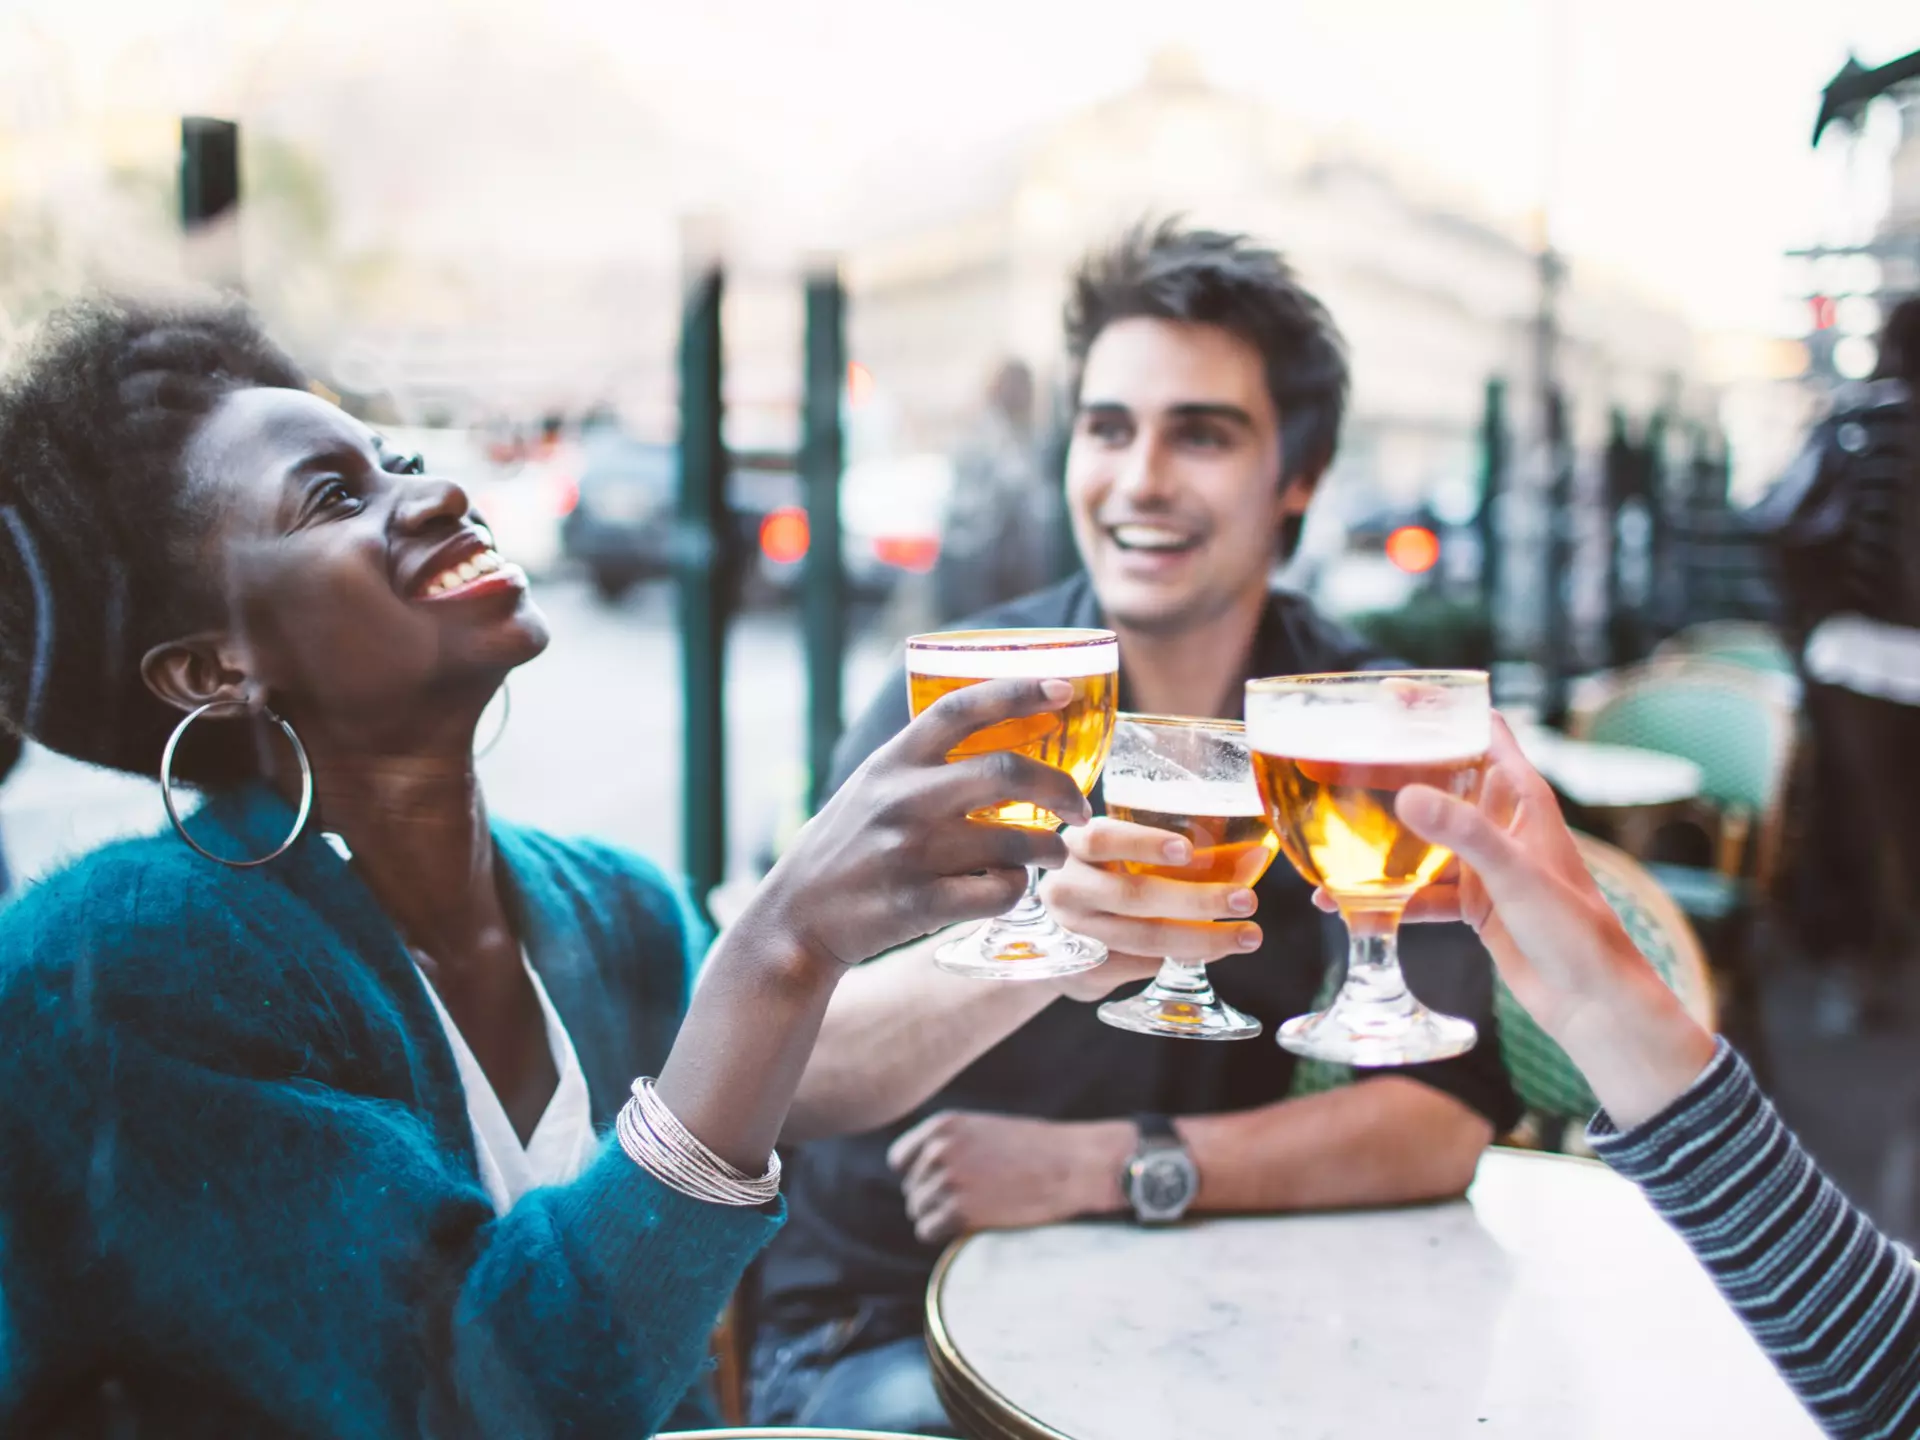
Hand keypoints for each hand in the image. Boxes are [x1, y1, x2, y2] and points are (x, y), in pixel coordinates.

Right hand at [748, 678, 1093, 969]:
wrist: (794, 922)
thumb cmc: (843, 851)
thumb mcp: (869, 789)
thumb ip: (920, 765)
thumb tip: (995, 738)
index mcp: (891, 762)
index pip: (960, 708)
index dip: (1018, 691)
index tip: (1064, 689)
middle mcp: (901, 799)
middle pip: (1006, 771)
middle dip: (1060, 787)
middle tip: (1080, 805)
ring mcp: (910, 852)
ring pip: (1015, 841)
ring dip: (1050, 848)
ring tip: (1053, 854)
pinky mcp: (919, 903)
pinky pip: (1000, 892)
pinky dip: (1016, 890)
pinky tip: (1008, 889)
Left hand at [888, 1110, 1132, 1243]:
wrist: (1071, 1166)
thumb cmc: (1034, 1149)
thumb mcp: (983, 1129)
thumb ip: (949, 1144)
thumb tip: (920, 1174)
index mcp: (943, 1126)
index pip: (899, 1160)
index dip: (918, 1176)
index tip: (943, 1184)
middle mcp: (939, 1151)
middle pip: (911, 1190)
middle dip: (934, 1199)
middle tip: (971, 1201)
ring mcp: (948, 1181)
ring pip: (918, 1212)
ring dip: (940, 1218)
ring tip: (975, 1212)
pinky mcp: (959, 1212)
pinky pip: (928, 1232)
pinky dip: (945, 1235)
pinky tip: (970, 1226)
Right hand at [1039, 819, 1261, 999]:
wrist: (1050, 938)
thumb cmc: (1101, 880)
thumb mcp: (1120, 857)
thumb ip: (1177, 855)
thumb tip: (1256, 857)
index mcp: (1075, 848)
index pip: (1102, 839)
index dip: (1143, 843)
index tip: (1187, 849)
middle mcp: (1067, 889)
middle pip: (1131, 895)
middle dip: (1197, 899)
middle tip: (1247, 900)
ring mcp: (1072, 933)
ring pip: (1142, 939)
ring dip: (1200, 939)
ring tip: (1246, 936)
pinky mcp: (1082, 970)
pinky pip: (1140, 966)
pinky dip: (1182, 959)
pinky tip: (1213, 951)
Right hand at [1321, 715, 1714, 1125]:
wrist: (1593, 1004)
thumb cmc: (1575, 931)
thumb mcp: (1514, 874)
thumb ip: (1462, 833)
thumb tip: (1403, 795)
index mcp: (1522, 797)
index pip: (1482, 729)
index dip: (1440, 707)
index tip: (1387, 697)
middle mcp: (1502, 822)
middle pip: (1440, 778)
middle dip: (1392, 770)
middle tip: (1335, 761)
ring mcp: (1485, 864)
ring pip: (1423, 836)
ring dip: (1380, 837)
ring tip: (1326, 833)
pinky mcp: (1473, 903)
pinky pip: (1419, 888)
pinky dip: (1385, 894)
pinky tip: (1341, 902)